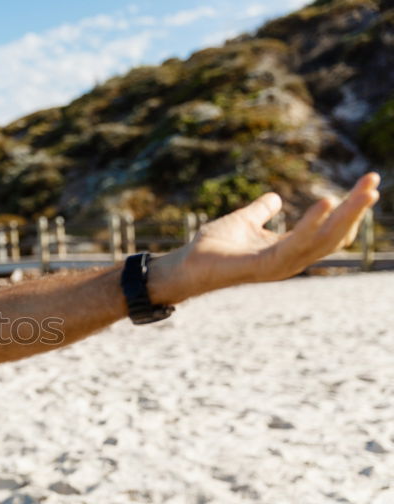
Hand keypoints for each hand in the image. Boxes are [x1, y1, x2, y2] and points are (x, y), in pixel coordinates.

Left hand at [174, 173, 379, 295]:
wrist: (185, 265)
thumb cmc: (212, 247)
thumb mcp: (243, 221)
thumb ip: (261, 211)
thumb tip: (274, 197)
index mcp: (290, 249)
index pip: (329, 231)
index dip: (349, 209)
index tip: (367, 184)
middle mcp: (291, 260)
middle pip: (335, 235)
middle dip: (356, 209)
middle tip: (374, 182)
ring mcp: (279, 265)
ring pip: (324, 241)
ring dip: (346, 215)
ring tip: (364, 191)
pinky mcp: (263, 266)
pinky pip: (295, 244)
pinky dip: (312, 223)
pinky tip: (326, 203)